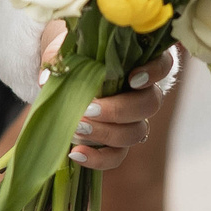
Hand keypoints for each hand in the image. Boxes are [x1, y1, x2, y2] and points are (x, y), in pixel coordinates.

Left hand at [33, 24, 173, 171]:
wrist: (62, 76)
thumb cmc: (69, 57)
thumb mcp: (62, 51)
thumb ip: (58, 60)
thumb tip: (47, 79)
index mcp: (135, 63)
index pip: (163, 64)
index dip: (154, 72)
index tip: (131, 79)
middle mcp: (141, 93)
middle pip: (150, 104)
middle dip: (119, 109)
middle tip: (89, 108)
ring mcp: (131, 120)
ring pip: (136, 132)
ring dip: (106, 132)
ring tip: (77, 127)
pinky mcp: (116, 142)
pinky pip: (116, 156)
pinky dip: (98, 158)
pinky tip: (75, 153)